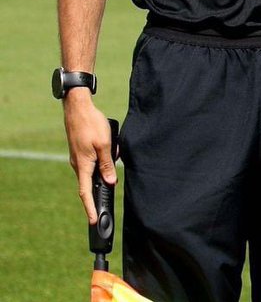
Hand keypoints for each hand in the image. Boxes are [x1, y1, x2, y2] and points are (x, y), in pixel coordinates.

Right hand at [62, 90, 115, 223]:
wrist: (78, 107)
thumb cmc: (91, 124)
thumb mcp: (104, 144)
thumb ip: (107, 164)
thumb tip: (110, 182)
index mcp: (83, 165)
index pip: (85, 192)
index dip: (90, 207)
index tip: (94, 221)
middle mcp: (78, 164)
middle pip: (91, 182)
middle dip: (102, 188)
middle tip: (109, 193)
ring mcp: (79, 158)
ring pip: (95, 170)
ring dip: (106, 167)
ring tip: (114, 154)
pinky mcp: (82, 151)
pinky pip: (95, 161)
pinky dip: (104, 158)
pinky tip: (112, 147)